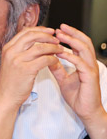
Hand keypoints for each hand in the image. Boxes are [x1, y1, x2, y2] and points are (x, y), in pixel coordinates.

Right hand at [0, 26, 62, 108]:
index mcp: (8, 48)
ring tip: (60, 50)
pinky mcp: (26, 70)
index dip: (40, 29)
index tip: (49, 31)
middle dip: (47, 36)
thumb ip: (21, 50)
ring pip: (40, 47)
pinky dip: (53, 59)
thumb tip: (38, 40)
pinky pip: (44, 59)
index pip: (25, 32)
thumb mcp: (12, 61)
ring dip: (53, 47)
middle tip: (57, 39)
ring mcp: (17, 61)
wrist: (6, 97)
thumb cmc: (12, 81)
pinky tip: (55, 61)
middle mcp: (11, 52)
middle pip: (32, 36)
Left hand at [49, 23, 106, 138]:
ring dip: (71, 41)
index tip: (56, 30)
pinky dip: (71, 56)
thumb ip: (57, 68)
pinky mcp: (90, 77)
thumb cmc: (77, 95)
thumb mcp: (63, 79)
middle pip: (84, 42)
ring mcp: (91, 69)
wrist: (85, 110)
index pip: (79, 43)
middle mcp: (89, 63)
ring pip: (84, 49)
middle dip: (72, 33)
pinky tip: (60, 53)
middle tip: (59, 28)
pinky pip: (81, 63)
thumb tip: (48, 59)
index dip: (69, 35)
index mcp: (83, 62)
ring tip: (59, 36)